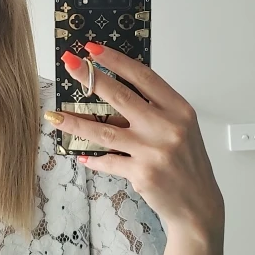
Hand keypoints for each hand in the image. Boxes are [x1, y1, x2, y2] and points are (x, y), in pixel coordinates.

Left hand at [46, 42, 224, 235]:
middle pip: (121, 96)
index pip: (143, 76)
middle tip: (70, 64)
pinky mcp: (142, 174)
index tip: (94, 50)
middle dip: (90, 78)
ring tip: (55, 115)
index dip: (116, 60)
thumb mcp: (179, 127)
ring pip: (105, 130)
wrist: (199, 205)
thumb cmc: (187, 162)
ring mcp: (154, 151)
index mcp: (178, 109)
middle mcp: (167, 127)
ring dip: (75, 122)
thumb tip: (111, 91)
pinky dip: (91, 157)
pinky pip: (108, 160)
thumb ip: (152, 109)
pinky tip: (79, 153)